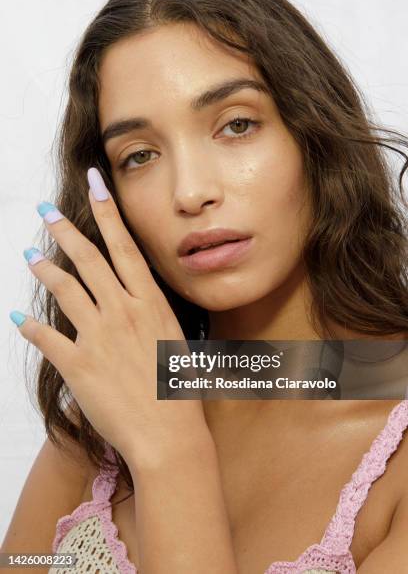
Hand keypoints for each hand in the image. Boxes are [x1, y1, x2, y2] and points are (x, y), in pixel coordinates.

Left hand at [12, 168, 206, 464]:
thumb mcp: (175, 343)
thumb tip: (139, 304)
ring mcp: (99, 336)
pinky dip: (31, 326)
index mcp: (150, 304)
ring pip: (65, 289)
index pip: (125, 247)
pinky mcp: (78, 365)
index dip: (108, 213)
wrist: (169, 435)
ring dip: (44, 267)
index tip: (95, 185)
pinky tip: (19, 318)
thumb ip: (153, 318)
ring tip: (30, 253)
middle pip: (88, 260)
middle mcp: (124, 312)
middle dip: (65, 230)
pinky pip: (47, 337)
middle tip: (47, 211)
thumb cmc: (179, 391)